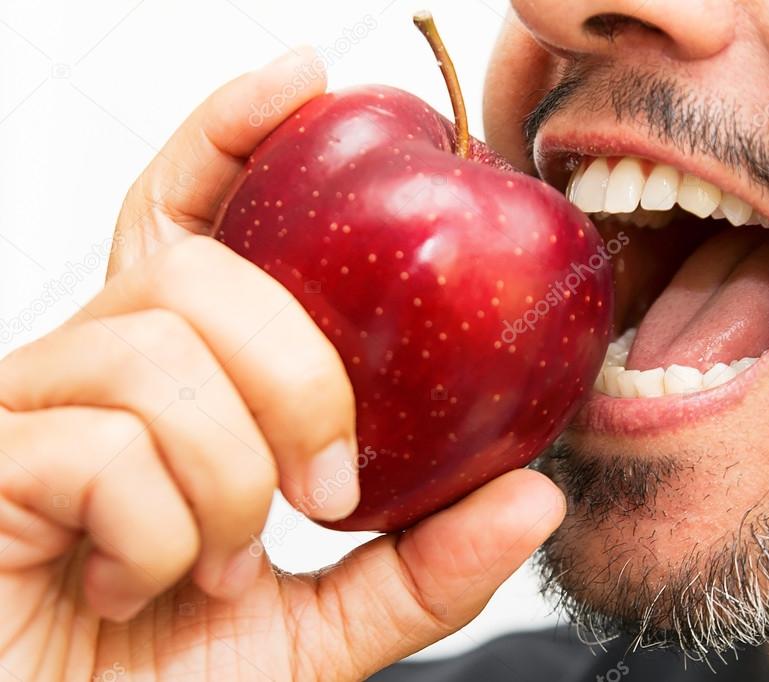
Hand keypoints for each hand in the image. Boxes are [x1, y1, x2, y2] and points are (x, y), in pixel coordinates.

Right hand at [0, 49, 565, 680]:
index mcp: (169, 389)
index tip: (310, 83)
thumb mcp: (320, 631)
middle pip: (202, 277)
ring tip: (219, 566)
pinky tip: (132, 583)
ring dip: (230, 483)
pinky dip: (160, 534)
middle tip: (326, 491)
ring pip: (162, 355)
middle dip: (298, 382)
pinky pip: (103, 445)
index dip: (233, 136)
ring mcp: (29, 413)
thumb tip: (535, 497)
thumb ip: (420, 569)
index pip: (188, 220)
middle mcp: (90, 375)